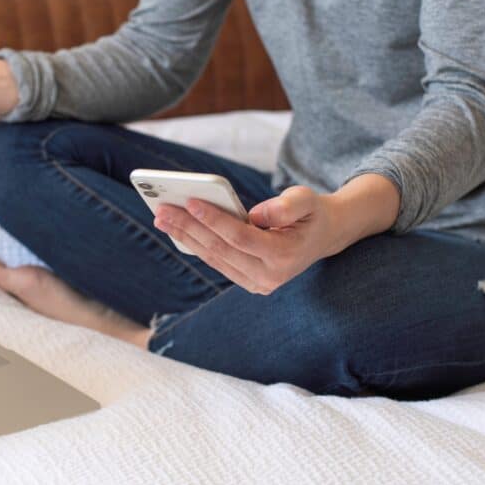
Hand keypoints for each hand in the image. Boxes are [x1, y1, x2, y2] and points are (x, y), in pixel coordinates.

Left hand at [153, 175, 399, 295]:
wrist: (322, 236)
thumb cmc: (311, 213)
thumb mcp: (307, 200)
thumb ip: (284, 206)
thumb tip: (253, 215)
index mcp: (285, 256)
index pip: (241, 237)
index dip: (214, 220)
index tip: (191, 201)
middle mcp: (270, 277)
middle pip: (221, 250)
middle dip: (189, 228)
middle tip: (162, 210)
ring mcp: (258, 284)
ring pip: (214, 258)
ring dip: (185, 237)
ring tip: (162, 218)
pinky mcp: (248, 282)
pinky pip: (217, 262)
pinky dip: (196, 245)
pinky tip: (177, 230)